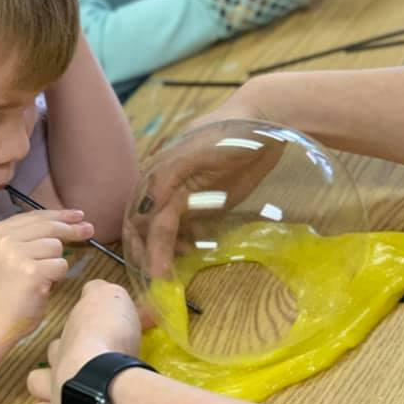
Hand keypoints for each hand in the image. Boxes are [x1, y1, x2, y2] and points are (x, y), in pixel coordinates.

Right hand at [0, 209, 93, 337]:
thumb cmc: (5, 291)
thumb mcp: (10, 256)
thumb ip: (31, 238)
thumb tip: (72, 223)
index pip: (36, 215)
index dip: (60, 215)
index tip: (79, 215)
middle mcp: (5, 238)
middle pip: (50, 227)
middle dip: (72, 229)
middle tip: (89, 230)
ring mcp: (17, 254)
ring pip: (57, 247)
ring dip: (56, 264)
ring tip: (40, 279)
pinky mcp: (31, 272)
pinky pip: (61, 265)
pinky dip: (57, 277)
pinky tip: (42, 287)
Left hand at [25, 280, 141, 403]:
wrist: (101, 382)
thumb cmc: (109, 337)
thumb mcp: (112, 299)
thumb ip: (101, 293)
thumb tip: (93, 290)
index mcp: (75, 333)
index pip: (73, 326)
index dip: (84, 328)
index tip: (99, 331)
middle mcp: (60, 359)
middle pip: (52, 352)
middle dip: (63, 355)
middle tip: (86, 361)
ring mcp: (55, 391)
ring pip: (36, 383)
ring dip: (47, 385)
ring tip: (66, 391)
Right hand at [124, 119, 283, 283]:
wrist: (262, 124)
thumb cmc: (228, 133)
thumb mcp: (198, 150)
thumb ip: (170, 175)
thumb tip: (148, 206)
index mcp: (157, 175)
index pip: (141, 219)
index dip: (146, 246)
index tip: (155, 273)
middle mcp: (165, 188)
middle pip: (146, 228)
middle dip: (148, 253)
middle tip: (159, 280)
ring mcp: (184, 196)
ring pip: (164, 231)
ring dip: (165, 250)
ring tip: (176, 267)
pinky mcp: (202, 202)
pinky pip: (184, 228)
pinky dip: (182, 242)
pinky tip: (191, 251)